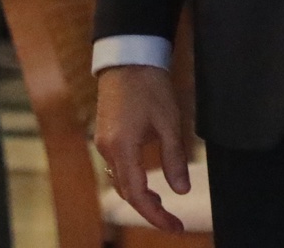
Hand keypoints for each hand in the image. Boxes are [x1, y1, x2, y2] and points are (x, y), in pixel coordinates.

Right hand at [93, 63, 190, 231]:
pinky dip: (131, 180)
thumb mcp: (169, 123)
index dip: (156, 215)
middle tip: (172, 220)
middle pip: (125, 191)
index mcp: (122, 148)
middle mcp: (107, 149)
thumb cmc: (150, 86)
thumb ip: (174, 159)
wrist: (128, 57)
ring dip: (138, 195)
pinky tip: (146, 179)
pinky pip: (115, 166)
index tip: (176, 227)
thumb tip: (180, 190)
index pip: (137, 194)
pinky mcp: (105, 135)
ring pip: (119, 180)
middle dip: (148, 209)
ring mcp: (103, 142)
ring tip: (161, 203)